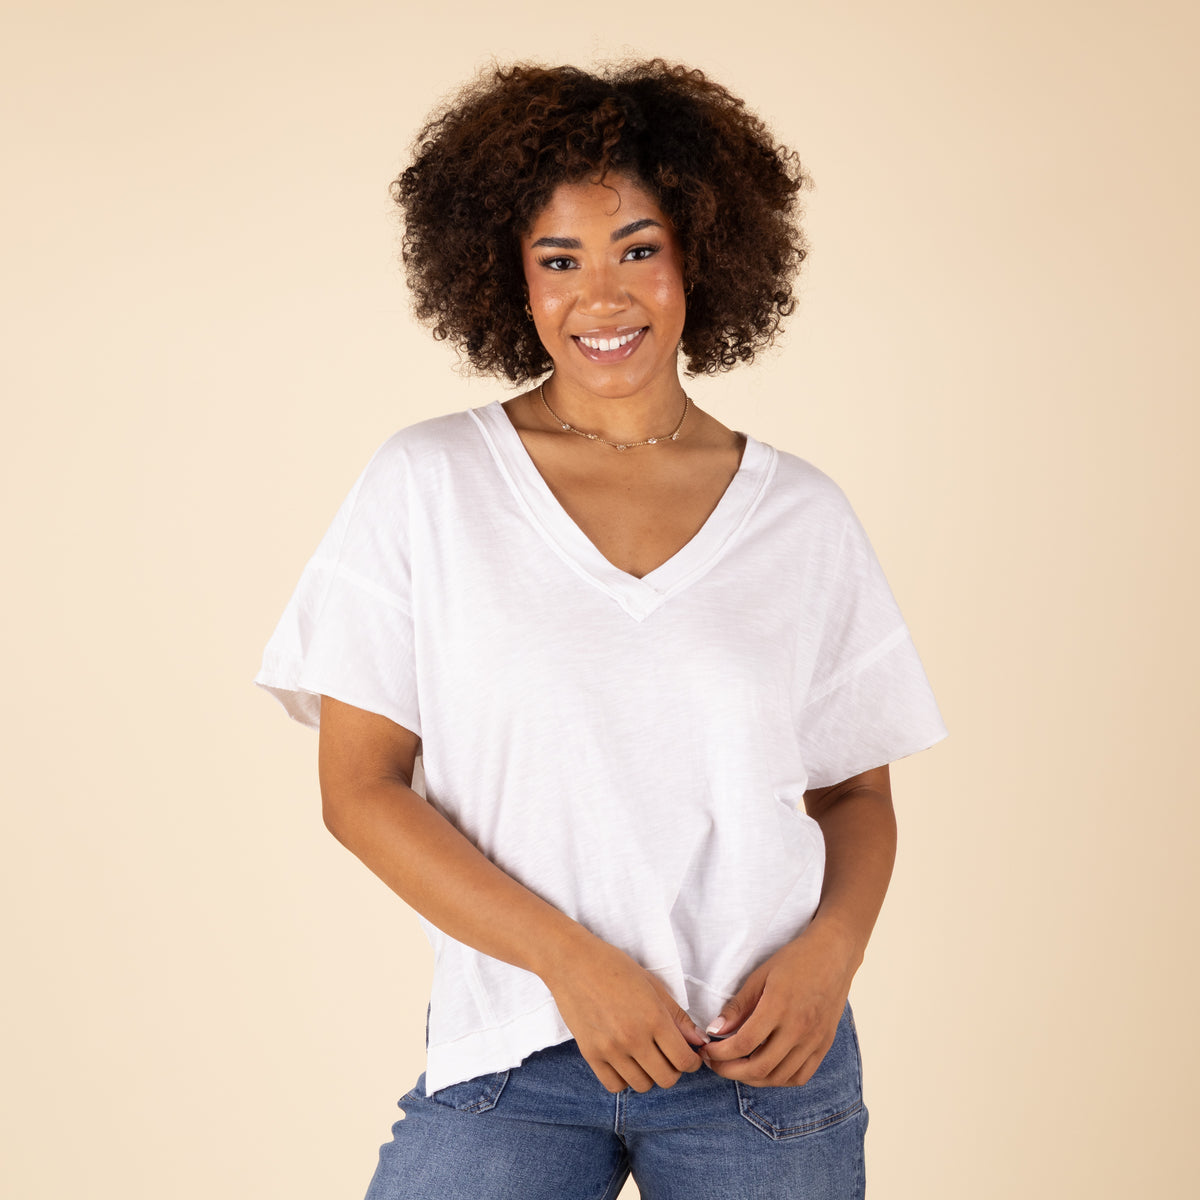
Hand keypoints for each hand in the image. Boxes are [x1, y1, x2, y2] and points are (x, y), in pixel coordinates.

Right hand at [542, 934, 707, 1092]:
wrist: (572, 962)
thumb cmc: (614, 967)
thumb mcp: (652, 985)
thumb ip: (677, 1016)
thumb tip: (699, 1041)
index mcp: (653, 1018)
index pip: (684, 1060)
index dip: (692, 1062)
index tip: (689, 1055)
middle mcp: (633, 1038)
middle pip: (666, 1079)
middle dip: (673, 1069)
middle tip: (667, 1054)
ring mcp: (610, 1049)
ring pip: (641, 1085)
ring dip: (648, 1074)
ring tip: (644, 1056)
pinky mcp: (590, 1054)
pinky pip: (614, 1086)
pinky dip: (624, 1079)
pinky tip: (625, 1061)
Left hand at [700, 919, 858, 1086]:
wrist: (834, 955)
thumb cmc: (795, 960)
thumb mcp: (760, 976)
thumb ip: (738, 1006)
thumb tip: (715, 1030)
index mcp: (779, 1007)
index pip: (744, 1044)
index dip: (720, 1054)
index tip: (707, 1051)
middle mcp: (798, 1029)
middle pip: (760, 1068)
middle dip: (730, 1071)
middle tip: (715, 1064)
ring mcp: (814, 1040)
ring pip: (779, 1077)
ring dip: (753, 1079)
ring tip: (737, 1067)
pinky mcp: (824, 1045)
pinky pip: (800, 1076)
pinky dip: (779, 1080)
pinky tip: (766, 1070)